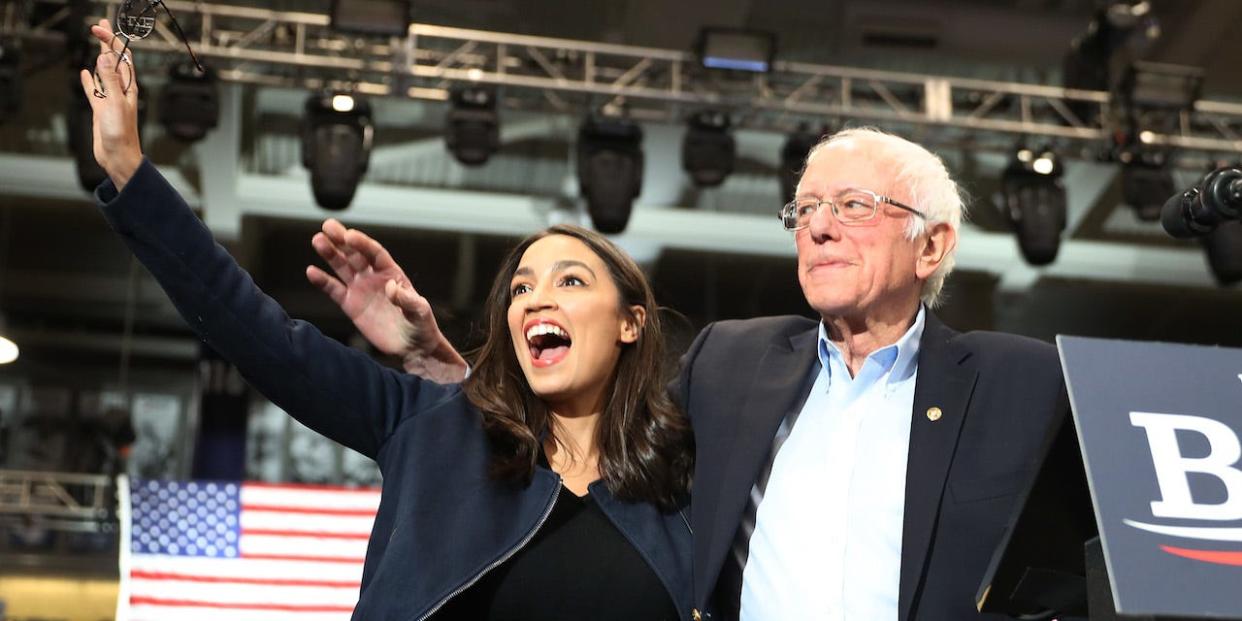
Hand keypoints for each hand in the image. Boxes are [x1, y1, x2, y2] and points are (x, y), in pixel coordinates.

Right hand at [77, 19, 143, 189]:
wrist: (119, 157)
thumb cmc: (122, 134)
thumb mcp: (115, 104)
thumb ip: (109, 81)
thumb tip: (104, 57)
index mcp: (128, 88)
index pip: (120, 58)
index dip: (110, 41)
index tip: (98, 29)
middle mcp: (121, 91)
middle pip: (113, 61)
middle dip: (108, 42)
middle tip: (100, 25)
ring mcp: (110, 99)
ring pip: (104, 72)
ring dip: (100, 57)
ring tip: (98, 43)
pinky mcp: (101, 109)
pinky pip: (94, 90)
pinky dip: (89, 81)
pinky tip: (85, 73)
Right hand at [307, 219, 467, 382]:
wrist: (412, 347)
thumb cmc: (421, 326)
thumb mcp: (420, 312)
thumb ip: (407, 299)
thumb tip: (391, 287)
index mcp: (392, 273)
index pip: (375, 253)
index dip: (362, 244)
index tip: (349, 235)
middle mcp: (374, 277)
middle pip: (355, 254)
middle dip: (342, 240)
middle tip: (327, 226)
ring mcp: (361, 289)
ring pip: (342, 267)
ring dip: (330, 254)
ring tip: (317, 240)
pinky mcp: (351, 305)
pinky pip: (334, 290)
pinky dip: (323, 281)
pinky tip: (311, 271)